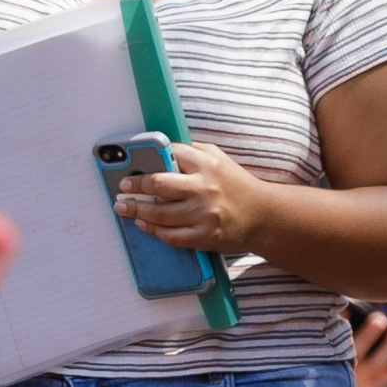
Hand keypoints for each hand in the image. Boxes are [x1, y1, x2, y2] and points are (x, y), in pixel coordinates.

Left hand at [111, 140, 267, 255]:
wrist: (263, 216)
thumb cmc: (237, 185)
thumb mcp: (219, 159)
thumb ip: (192, 152)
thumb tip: (162, 150)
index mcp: (207, 164)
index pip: (170, 155)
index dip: (148, 159)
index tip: (133, 166)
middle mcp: (204, 188)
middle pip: (159, 185)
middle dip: (136, 186)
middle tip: (124, 187)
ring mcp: (203, 214)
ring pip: (160, 213)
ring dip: (137, 210)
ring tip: (124, 208)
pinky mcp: (204, 236)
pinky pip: (171, 235)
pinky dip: (153, 230)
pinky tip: (143, 225)